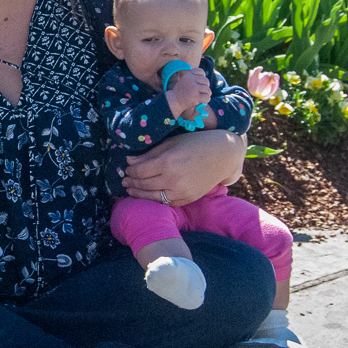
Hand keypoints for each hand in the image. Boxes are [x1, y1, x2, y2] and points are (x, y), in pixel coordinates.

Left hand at [122, 129, 244, 205]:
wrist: (223, 156)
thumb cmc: (196, 144)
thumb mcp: (171, 144)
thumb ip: (149, 154)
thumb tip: (129, 161)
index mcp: (167, 162)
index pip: (140, 171)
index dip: (130, 171)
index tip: (127, 169)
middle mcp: (173, 179)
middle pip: (144, 184)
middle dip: (132, 183)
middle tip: (125, 181)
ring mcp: (181, 191)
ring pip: (153, 197)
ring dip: (139, 194)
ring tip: (131, 190)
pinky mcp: (188, 199)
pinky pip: (166, 203)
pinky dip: (155, 200)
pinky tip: (149, 196)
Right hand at [165, 68, 210, 119]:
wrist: (174, 101)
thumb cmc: (181, 91)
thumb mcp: (185, 80)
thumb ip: (194, 78)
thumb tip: (206, 81)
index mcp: (188, 75)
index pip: (201, 71)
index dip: (203, 76)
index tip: (199, 82)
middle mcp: (191, 80)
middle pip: (206, 81)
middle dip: (206, 86)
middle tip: (201, 91)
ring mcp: (193, 88)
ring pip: (208, 89)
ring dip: (206, 94)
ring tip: (201, 96)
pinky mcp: (195, 96)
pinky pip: (207, 97)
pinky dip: (206, 99)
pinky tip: (201, 100)